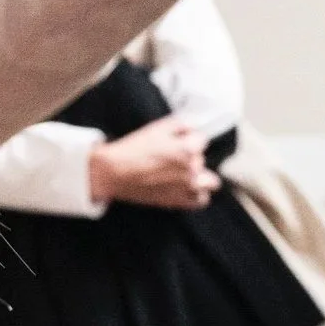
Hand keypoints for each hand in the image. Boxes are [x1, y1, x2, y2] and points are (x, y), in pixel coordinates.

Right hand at [87, 116, 221, 210]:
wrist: (115, 173)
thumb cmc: (134, 149)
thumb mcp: (157, 127)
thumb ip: (182, 124)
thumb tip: (195, 127)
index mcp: (187, 149)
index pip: (202, 140)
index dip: (188, 138)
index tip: (177, 141)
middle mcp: (191, 169)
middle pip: (202, 159)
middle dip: (190, 156)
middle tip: (171, 156)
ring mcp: (187, 188)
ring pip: (209, 182)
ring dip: (200, 176)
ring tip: (183, 173)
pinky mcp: (179, 201)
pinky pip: (201, 200)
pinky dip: (197, 194)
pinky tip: (186, 187)